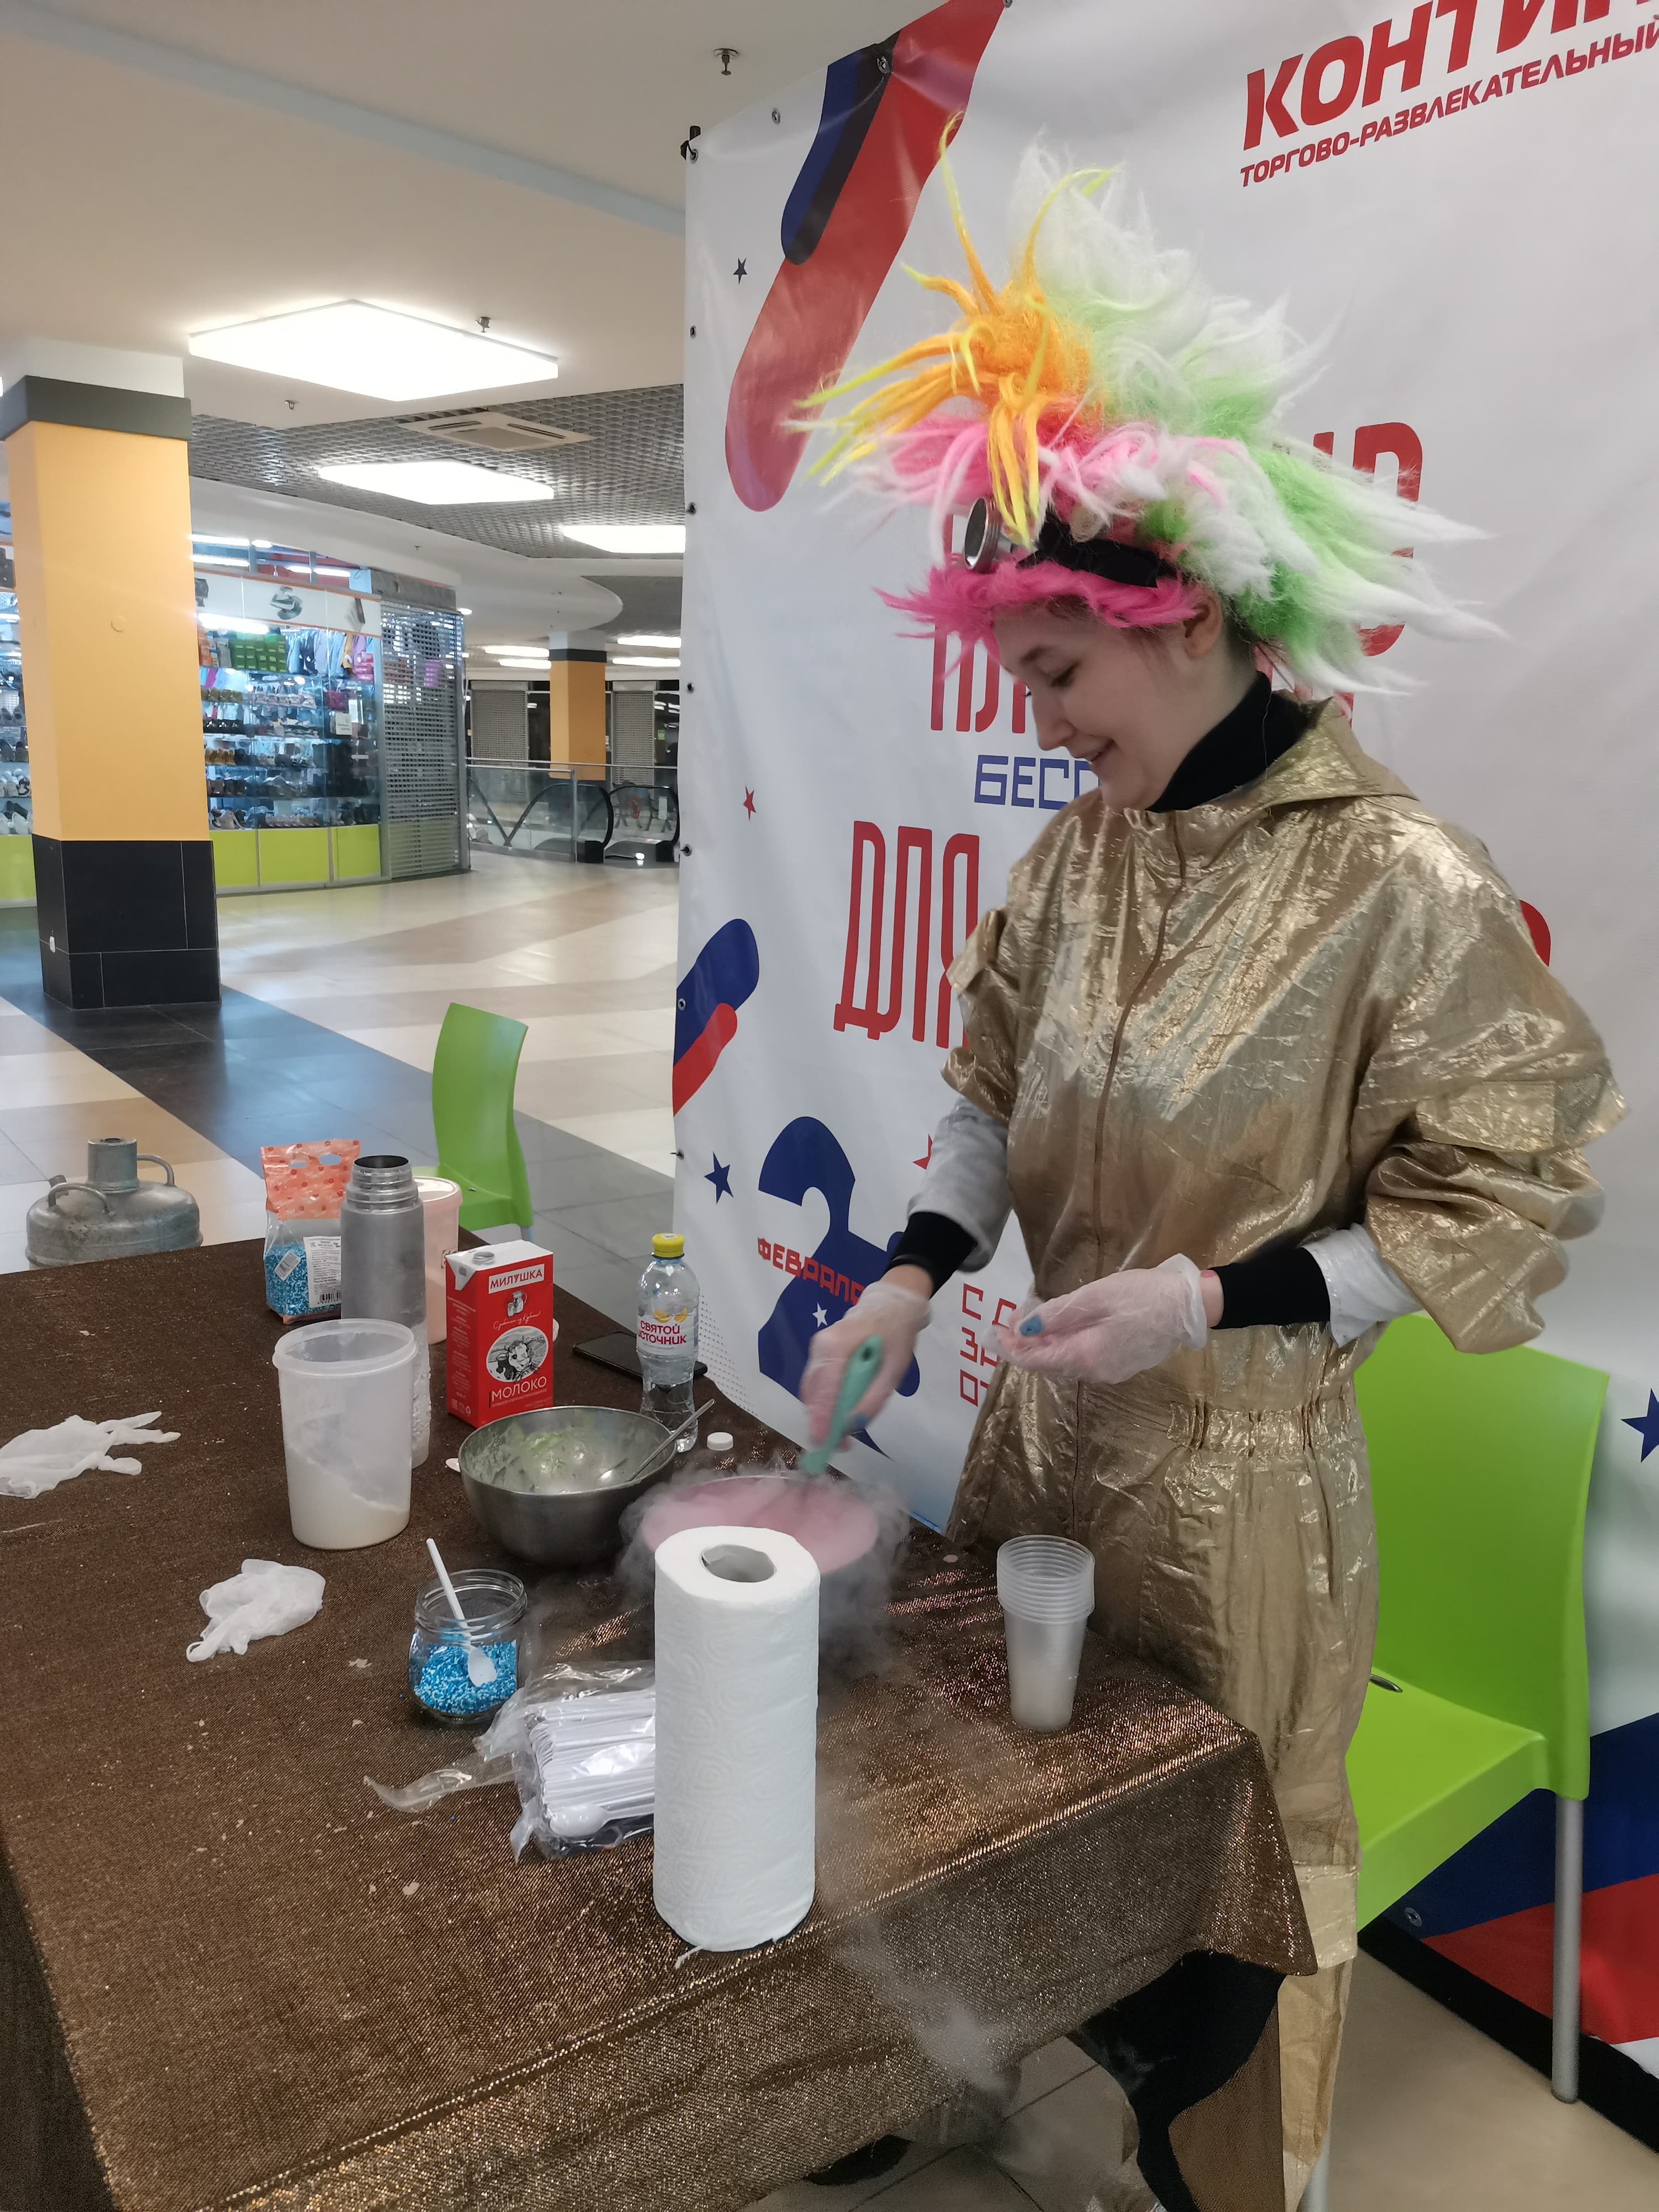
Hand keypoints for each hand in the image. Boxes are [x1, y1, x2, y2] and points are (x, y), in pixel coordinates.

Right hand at [801, 1273, 930, 1444]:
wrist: (894, 1304)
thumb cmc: (897, 1335)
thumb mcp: (893, 1370)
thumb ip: (872, 1399)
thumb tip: (852, 1427)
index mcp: (836, 1346)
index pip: (824, 1390)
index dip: (821, 1419)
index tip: (822, 1444)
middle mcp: (819, 1346)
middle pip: (813, 1392)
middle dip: (821, 1422)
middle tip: (839, 1446)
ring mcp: (817, 1348)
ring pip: (812, 1389)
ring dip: (822, 1414)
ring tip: (840, 1437)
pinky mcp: (820, 1352)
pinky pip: (817, 1382)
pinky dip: (824, 1401)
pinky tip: (838, 1415)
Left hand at [992, 1256, 1208, 1385]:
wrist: (1188, 1306)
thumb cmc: (1141, 1295)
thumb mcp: (1095, 1297)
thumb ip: (1057, 1315)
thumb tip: (1024, 1328)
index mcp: (1086, 1356)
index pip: (1037, 1361)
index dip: (1012, 1348)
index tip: (994, 1331)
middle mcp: (1095, 1372)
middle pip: (1049, 1364)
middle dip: (1025, 1345)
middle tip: (1009, 1321)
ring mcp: (1110, 1371)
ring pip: (1065, 1362)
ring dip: (1045, 1344)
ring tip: (1030, 1321)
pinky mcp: (1121, 1364)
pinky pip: (1082, 1359)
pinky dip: (1065, 1345)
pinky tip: (1060, 1327)